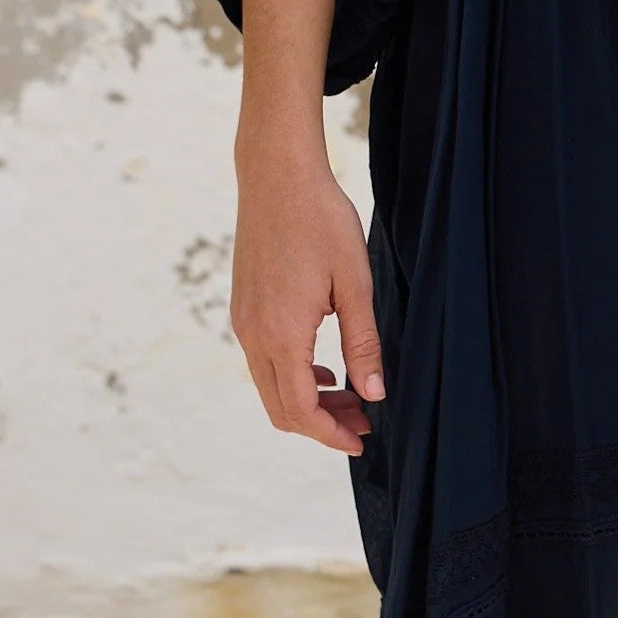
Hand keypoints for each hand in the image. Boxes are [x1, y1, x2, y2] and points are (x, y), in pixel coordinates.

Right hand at [230, 133, 385, 455]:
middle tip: (364, 420)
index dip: (331, 434)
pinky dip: (292, 375)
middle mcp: (253, 335)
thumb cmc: (321, 221)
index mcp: (281, 334)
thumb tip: (374, 393)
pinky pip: (263, 360)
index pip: (301, 410)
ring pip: (270, 386)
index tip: (361, 441)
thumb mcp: (354, 282)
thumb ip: (363, 342)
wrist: (276, 175)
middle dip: (321, 423)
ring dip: (308, 400)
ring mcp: (242, 321)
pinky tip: (325, 366)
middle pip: (281, 408)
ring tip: (352, 394)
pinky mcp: (243, 307)